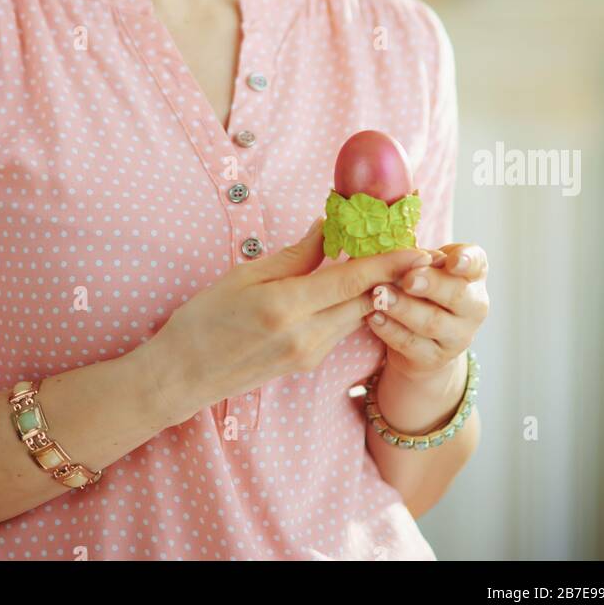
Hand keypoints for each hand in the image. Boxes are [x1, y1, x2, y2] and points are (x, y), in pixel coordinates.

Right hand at [149, 218, 434, 421]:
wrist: (183, 376)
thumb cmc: (204, 320)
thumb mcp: (244, 276)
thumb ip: (294, 255)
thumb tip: (327, 228)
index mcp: (287, 308)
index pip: (352, 280)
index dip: (390, 263)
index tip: (420, 248)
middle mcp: (307, 336)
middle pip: (366, 301)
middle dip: (394, 276)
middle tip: (416, 249)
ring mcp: (310, 354)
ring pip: (357, 316)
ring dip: (376, 290)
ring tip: (392, 262)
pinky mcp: (308, 362)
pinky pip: (341, 328)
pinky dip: (354, 305)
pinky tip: (354, 286)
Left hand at [366, 242, 488, 381]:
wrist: (423, 339)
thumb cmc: (425, 289)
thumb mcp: (427, 267)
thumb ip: (419, 258)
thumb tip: (402, 253)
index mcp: (473, 276)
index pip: (477, 264)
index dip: (467, 261)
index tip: (453, 261)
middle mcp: (474, 307)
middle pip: (457, 295)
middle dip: (432, 285)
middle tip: (409, 279)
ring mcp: (458, 336)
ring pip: (433, 322)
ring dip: (405, 308)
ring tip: (380, 296)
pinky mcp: (436, 358)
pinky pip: (412, 345)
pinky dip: (391, 330)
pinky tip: (373, 317)